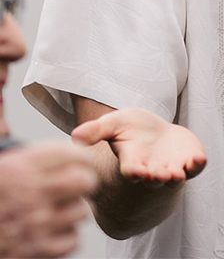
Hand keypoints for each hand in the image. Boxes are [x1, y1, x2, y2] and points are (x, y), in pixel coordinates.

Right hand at [0, 142, 97, 257]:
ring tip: (56, 209)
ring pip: (81, 212)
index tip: (76, 160)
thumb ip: (13, 144)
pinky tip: (50, 231)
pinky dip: (64, 238)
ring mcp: (35, 224)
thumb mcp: (0, 161)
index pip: (74, 154)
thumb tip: (24, 107)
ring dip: (72, 211)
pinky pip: (71, 241)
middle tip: (72, 186)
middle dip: (82, 182)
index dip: (79, 156)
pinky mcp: (35, 250)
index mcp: (19, 167)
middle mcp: (30, 194)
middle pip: (86, 181)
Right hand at [72, 109, 206, 185]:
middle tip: (159, 175)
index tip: (136, 172)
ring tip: (177, 173)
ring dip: (177, 176)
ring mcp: (172, 168)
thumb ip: (96, 131)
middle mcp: (152, 170)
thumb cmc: (129, 129)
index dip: (134, 172)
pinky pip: (195, 168)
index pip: (131, 171)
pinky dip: (198, 165)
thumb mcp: (112, 124)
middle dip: (157, 178)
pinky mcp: (189, 162)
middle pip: (154, 179)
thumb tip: (75, 136)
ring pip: (176, 178)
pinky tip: (199, 158)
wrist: (153, 131)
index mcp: (131, 163)